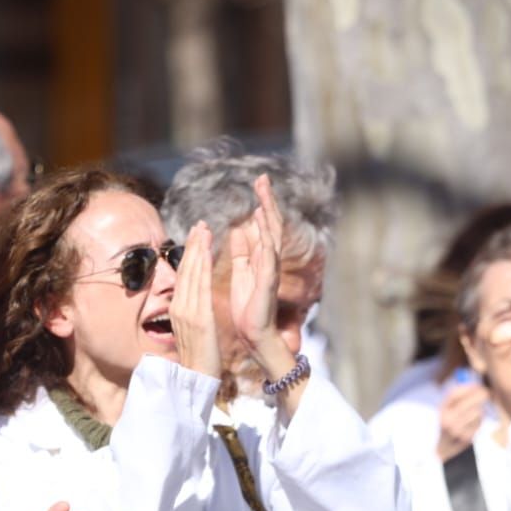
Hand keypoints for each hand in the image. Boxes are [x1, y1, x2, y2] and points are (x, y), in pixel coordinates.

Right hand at [169, 222, 222, 378]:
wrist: (196, 379)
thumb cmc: (197, 358)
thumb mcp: (190, 331)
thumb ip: (189, 313)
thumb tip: (190, 302)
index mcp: (177, 309)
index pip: (183, 276)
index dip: (189, 254)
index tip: (195, 237)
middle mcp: (178, 307)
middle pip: (185, 270)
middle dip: (192, 245)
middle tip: (199, 224)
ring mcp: (187, 312)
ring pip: (192, 273)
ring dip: (198, 249)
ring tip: (204, 230)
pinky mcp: (199, 318)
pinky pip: (201, 287)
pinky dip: (203, 267)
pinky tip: (208, 252)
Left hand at [228, 176, 282, 349]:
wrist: (254, 332)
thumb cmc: (249, 304)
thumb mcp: (242, 272)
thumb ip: (242, 251)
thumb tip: (239, 229)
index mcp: (261, 257)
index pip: (263, 225)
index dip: (262, 203)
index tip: (258, 182)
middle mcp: (269, 260)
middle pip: (271, 224)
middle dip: (267, 201)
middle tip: (262, 178)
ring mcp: (271, 270)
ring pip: (272, 236)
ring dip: (268, 215)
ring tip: (263, 194)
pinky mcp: (268, 283)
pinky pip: (268, 258)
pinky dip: (266, 240)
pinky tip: (263, 226)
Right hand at [436, 382, 488, 461]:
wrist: (445, 448)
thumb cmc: (450, 424)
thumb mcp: (448, 410)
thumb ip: (459, 398)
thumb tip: (475, 385)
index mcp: (441, 410)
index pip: (454, 394)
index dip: (467, 388)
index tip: (477, 385)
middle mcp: (447, 419)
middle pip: (468, 402)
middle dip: (479, 396)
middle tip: (487, 392)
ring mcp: (456, 429)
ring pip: (476, 412)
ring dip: (479, 411)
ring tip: (475, 415)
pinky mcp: (465, 437)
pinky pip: (478, 423)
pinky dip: (479, 422)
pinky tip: (473, 425)